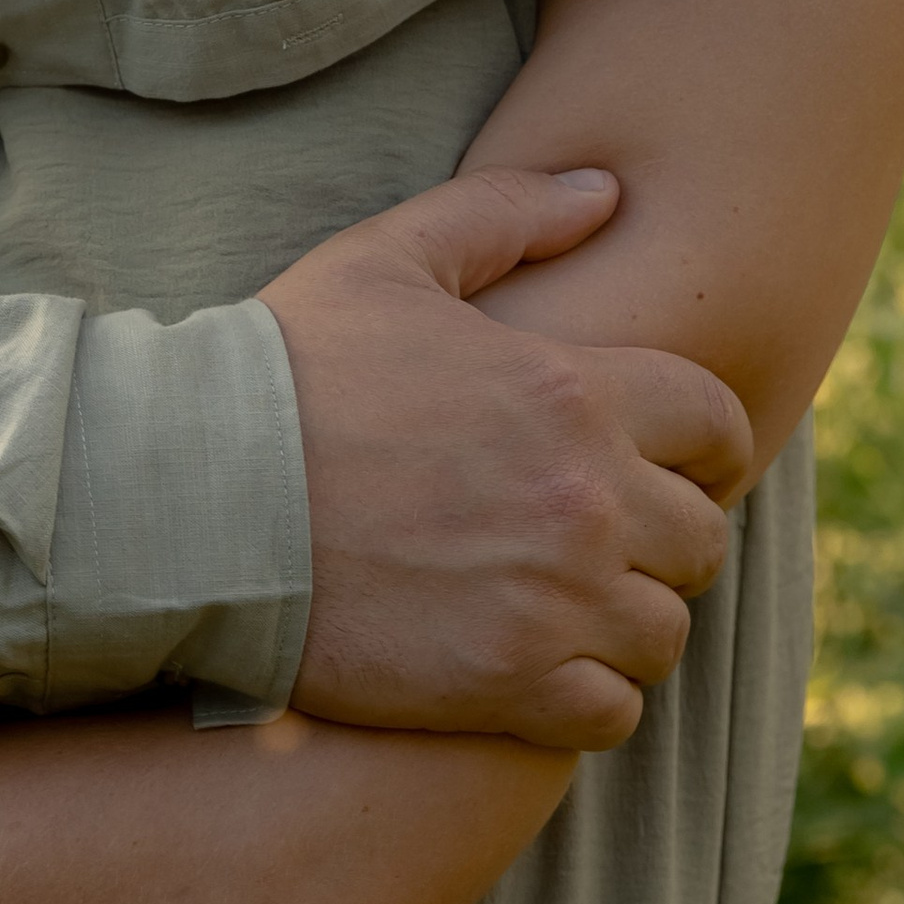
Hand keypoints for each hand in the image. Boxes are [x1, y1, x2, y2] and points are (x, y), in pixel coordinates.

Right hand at [261, 163, 751, 752]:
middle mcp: (584, 500)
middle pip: (700, 538)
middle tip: (598, 543)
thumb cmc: (281, 372)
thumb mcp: (385, 258)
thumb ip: (504, 214)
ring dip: (625, 624)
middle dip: (661, 538)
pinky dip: (589, 699)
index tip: (668, 465)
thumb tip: (605, 191)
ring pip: (663, 632)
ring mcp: (551, 601)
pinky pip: (611, 712)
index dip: (703, 445)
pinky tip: (537, 674)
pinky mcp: (503, 684)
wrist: (188, 498)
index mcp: (573, 391)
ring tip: (565, 612)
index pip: (715, 423)